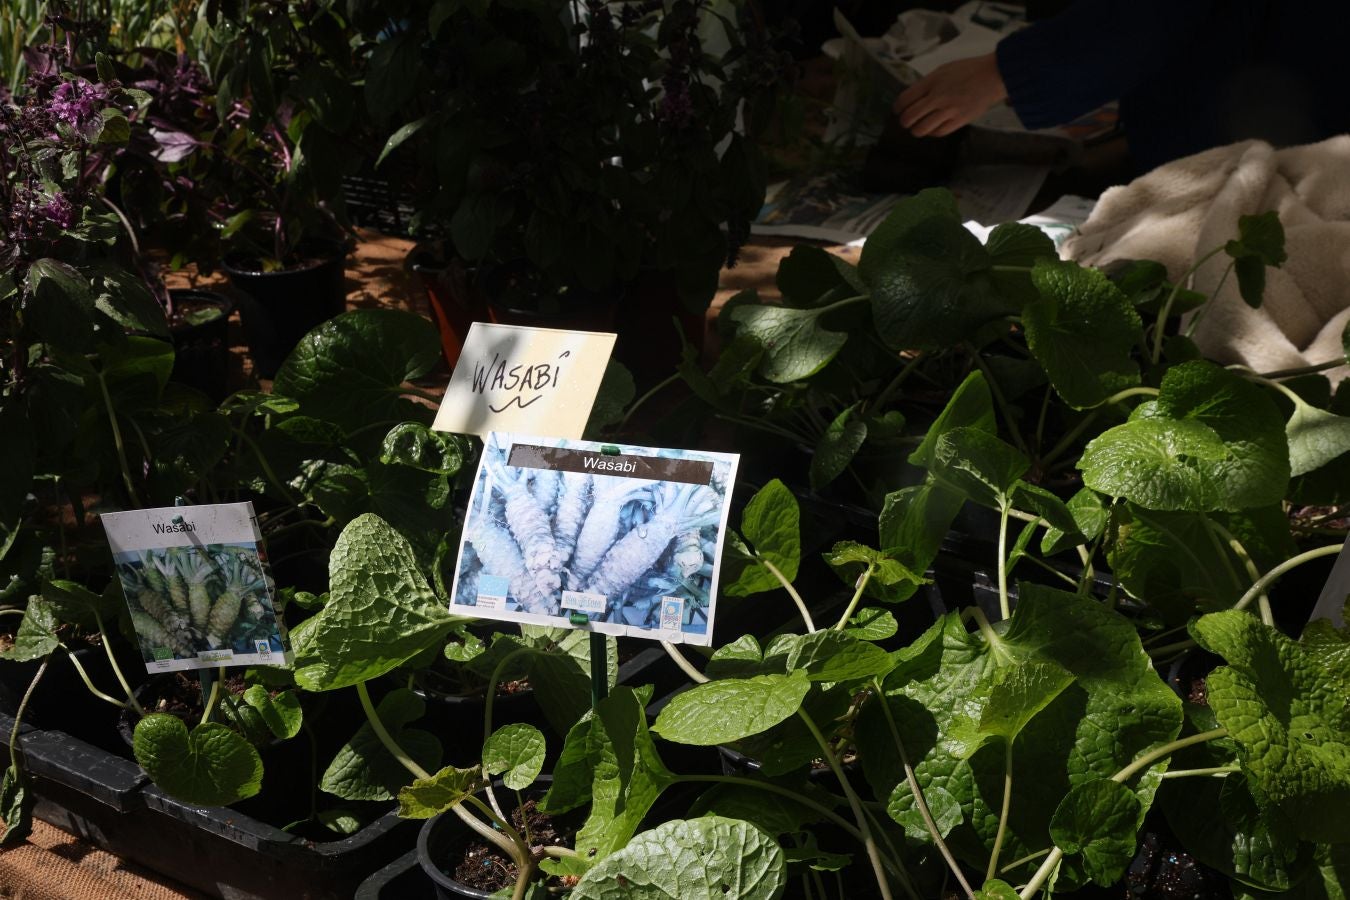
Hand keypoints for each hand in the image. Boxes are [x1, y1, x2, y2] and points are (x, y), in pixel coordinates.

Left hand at [894, 53, 1008, 136]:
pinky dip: (932, 132)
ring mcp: (949, 109)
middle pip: (910, 116)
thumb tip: (913, 98)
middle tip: (906, 121)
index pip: (905, 99)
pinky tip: (932, 128)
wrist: (992, 75)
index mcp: (932, 81)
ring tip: (918, 127)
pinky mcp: (960, 120)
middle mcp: (938, 96)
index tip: (898, 110)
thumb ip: (927, 84)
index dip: (898, 108)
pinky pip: (938, 132)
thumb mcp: (943, 70)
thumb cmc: (968, 71)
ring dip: (916, 130)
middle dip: (904, 121)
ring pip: (922, 129)